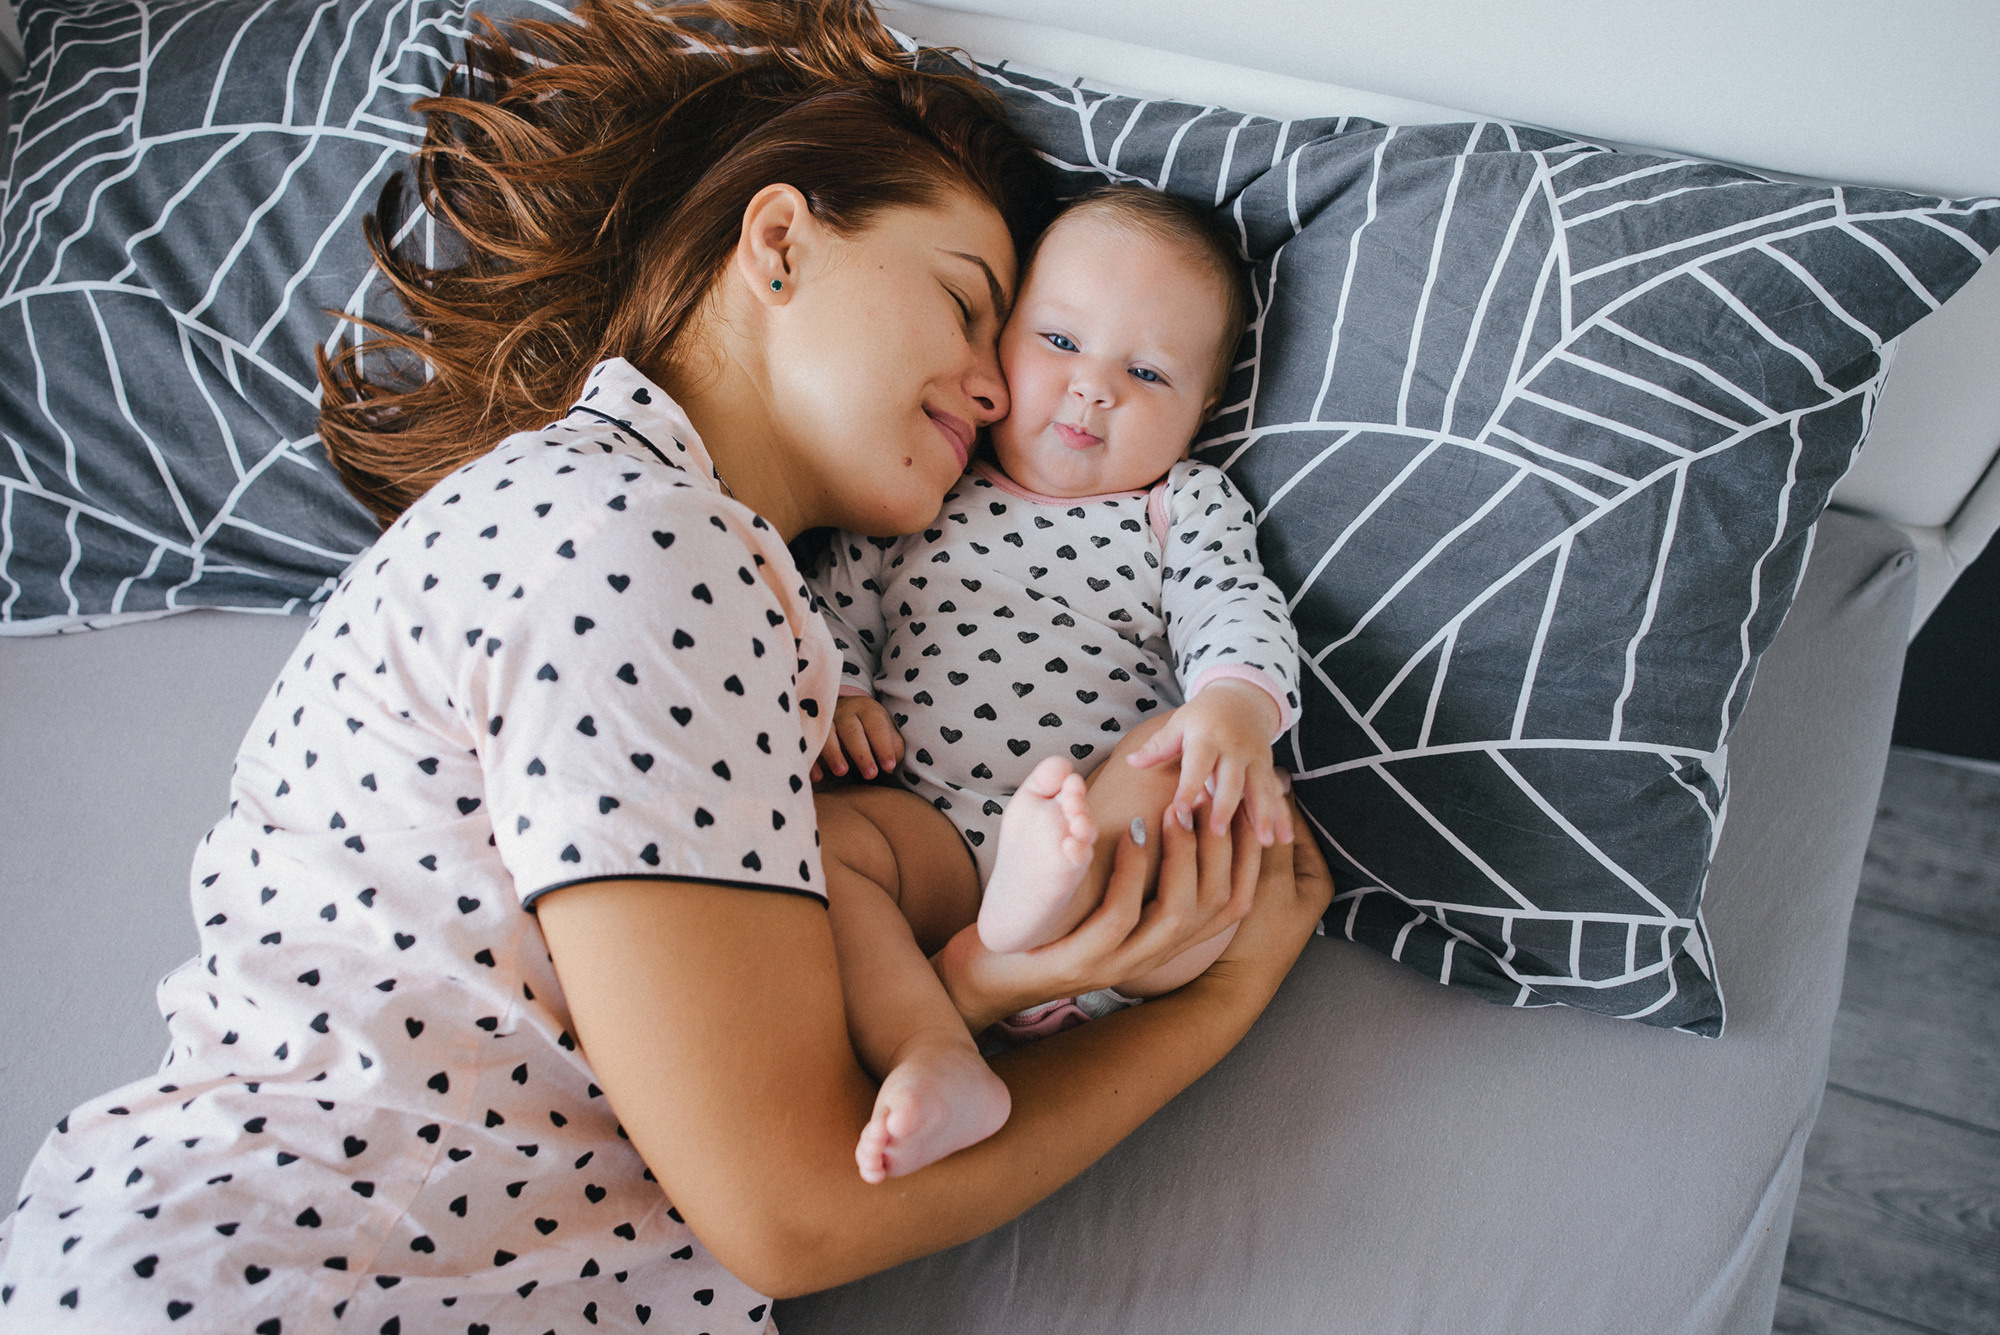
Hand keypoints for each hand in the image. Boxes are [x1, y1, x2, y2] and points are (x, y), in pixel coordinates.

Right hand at [811, 694, 903, 783]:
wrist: (842, 709)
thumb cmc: (868, 727)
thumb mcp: (884, 731)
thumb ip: (892, 747)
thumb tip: (889, 767)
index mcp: (867, 710)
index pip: (876, 726)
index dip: (883, 746)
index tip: (889, 767)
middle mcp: (845, 711)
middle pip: (851, 730)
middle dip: (861, 753)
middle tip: (870, 775)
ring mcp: (824, 719)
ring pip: (827, 734)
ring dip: (834, 754)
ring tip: (842, 772)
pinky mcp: (808, 729)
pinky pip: (808, 743)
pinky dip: (812, 760)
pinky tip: (818, 777)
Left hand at [932, 798, 1261, 1031]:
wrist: (1001, 966)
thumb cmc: (1059, 914)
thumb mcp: (1111, 888)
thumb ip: (1147, 861)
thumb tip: (1180, 808)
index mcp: (1168, 939)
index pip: (1235, 902)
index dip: (1249, 857)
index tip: (1249, 810)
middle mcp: (1155, 954)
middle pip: (1219, 905)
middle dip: (1222, 848)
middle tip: (1208, 800)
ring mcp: (1121, 963)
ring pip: (1177, 914)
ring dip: (1182, 857)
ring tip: (1174, 812)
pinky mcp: (1082, 962)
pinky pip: (1119, 918)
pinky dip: (1130, 874)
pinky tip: (1127, 838)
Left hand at [1124, 678, 1291, 843]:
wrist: (1242, 698)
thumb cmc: (1202, 716)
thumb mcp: (1179, 723)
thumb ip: (1157, 746)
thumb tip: (1130, 762)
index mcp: (1207, 738)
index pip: (1197, 764)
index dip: (1189, 786)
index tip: (1181, 810)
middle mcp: (1234, 749)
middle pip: (1231, 780)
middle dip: (1225, 806)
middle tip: (1218, 832)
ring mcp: (1255, 759)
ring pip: (1260, 789)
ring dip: (1263, 816)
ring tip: (1263, 842)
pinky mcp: (1268, 767)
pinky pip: (1276, 794)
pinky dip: (1282, 816)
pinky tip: (1284, 840)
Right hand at [1200, 798, 1332, 1000]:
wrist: (1231, 985)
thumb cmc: (1260, 935)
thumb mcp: (1271, 879)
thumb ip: (1273, 832)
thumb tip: (1282, 779)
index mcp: (1315, 874)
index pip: (1291, 820)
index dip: (1266, 797)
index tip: (1239, 775)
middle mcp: (1298, 880)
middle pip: (1272, 830)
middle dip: (1248, 810)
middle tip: (1219, 782)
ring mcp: (1272, 889)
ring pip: (1252, 843)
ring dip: (1232, 824)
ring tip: (1206, 798)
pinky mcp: (1248, 898)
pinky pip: (1238, 860)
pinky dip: (1224, 845)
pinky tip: (1202, 828)